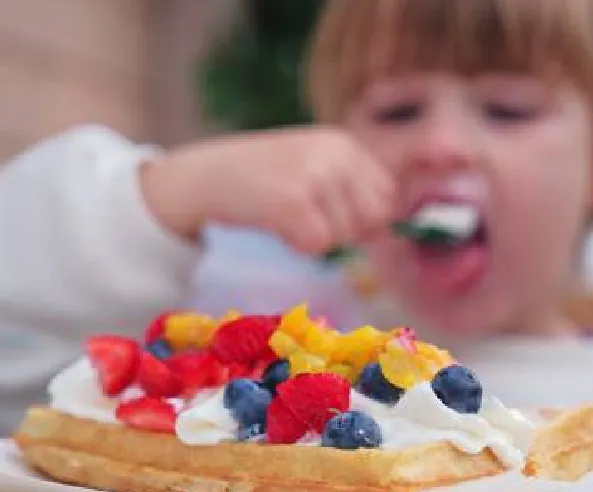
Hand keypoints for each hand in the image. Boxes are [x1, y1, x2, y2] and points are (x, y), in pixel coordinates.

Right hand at [141, 126, 394, 253]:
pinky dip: (299, 246)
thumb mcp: (313, 167)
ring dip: (317, 238)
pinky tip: (277, 225)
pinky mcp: (293, 200)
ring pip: (345, 235)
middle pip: (373, 219)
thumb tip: (386, 230)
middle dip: (346, 231)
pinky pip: (318, 245)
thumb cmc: (262, 178)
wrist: (206, 175)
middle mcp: (334, 154)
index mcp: (344, 144)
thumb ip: (350, 192)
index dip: (365, 217)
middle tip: (308, 219)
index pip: (386, 196)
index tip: (332, 215)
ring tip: (286, 215)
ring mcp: (314, 174)